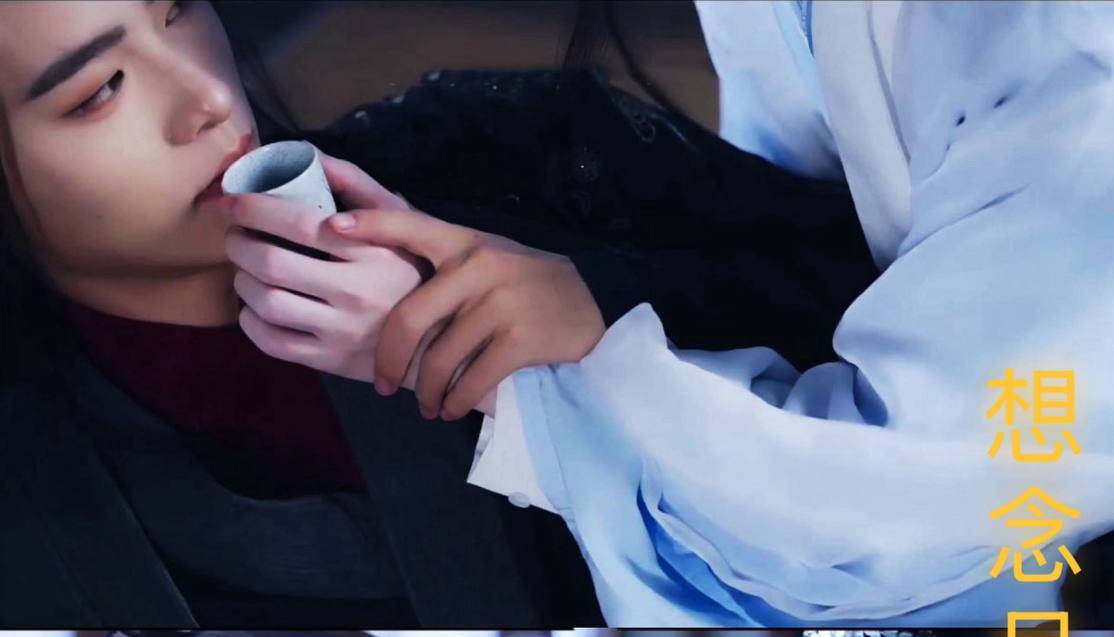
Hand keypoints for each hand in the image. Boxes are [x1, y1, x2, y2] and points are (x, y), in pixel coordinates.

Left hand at [219, 150, 424, 382]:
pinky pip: (273, 343)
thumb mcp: (402, 222)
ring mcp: (344, 331)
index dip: (257, 208)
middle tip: (235, 236)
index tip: (236, 200)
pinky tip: (256, 309)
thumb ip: (359, 185)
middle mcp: (358, 292)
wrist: (445, 335)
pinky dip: (251, 322)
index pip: (301, 224)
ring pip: (267, 303)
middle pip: (272, 263)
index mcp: (375, 251)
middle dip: (239, 243)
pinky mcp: (334, 361)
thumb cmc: (418, 269)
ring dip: (242, 281)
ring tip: (246, 271)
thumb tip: (310, 155)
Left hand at [327, 208, 605, 420]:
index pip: (410, 225)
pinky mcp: (521, 340)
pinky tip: (449, 408)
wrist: (595, 300)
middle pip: (410, 319)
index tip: (333, 227)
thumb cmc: (527, 280)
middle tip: (382, 384)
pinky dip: (454, 401)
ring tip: (425, 404)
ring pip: (439, 359)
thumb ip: (440, 255)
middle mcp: (479, 268)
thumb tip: (379, 261)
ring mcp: (500, 305)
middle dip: (389, 361)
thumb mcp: (485, 253)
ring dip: (425, 392)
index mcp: (464, 242)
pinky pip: (470, 380)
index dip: (370, 226)